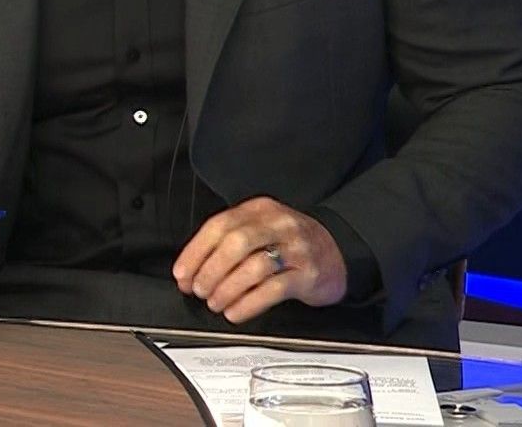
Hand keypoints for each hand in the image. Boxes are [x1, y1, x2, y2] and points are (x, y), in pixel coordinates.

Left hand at [172, 196, 346, 323]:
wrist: (340, 251)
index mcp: (258, 209)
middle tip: (198, 290)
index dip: (195, 252)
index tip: (182, 274)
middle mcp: (277, 224)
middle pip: (234, 243)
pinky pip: (273, 289)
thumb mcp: (262, 230)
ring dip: (227, 289)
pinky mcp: (308, 274)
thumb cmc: (291, 245)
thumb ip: (229, 243)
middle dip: (209, 271)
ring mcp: (295, 248)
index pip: (218, 226)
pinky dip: (248, 303)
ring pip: (253, 267)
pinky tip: (236, 312)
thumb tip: (190, 271)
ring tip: (215, 303)